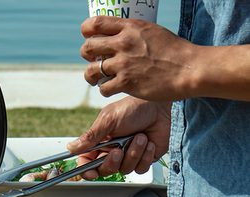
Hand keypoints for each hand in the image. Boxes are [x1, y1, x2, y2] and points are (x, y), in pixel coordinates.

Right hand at [67, 96, 170, 178]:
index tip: (91, 172)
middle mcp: (112, 151)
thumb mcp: (108, 120)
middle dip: (112, 162)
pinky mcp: (144, 159)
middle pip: (105, 170)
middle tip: (118, 150)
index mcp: (99, 142)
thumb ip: (90, 136)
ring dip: (133, 153)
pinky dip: (146, 156)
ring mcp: (129, 156)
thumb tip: (71, 147)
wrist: (159, 108)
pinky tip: (149, 142)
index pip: (87, 161)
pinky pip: (141, 168)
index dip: (86, 170)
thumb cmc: (132, 109)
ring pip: (125, 169)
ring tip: (140, 137)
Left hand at [81, 16, 199, 100]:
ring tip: (96, 79)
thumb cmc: (175, 51)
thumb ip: (131, 32)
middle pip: (88, 47)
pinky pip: (103, 88)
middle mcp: (123, 43)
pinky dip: (104, 90)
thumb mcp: (152, 31)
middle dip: (86, 55)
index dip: (87, 31)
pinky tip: (111, 89)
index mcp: (130, 28)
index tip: (89, 38)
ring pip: (91, 71)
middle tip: (93, 61)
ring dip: (91, 76)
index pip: (95, 23)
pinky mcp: (127, 82)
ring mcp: (124, 64)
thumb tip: (115, 36)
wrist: (191, 69)